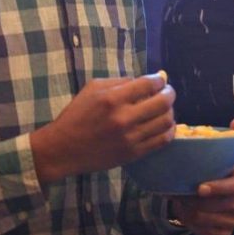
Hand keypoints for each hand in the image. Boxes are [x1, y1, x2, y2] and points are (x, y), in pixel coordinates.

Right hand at [30, 72, 174, 183]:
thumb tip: (145, 81)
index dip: (159, 80)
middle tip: (168, 92)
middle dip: (170, 94)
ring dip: (170, 112)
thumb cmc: (76, 115)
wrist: (63, 149)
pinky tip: (164, 125)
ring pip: (165, 122)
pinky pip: (162, 141)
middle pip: (162, 102)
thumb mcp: (92, 89)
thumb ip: (119, 82)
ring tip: (166, 109)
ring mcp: (130, 138)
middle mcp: (123, 118)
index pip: (148, 84)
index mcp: (112, 99)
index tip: (160, 81)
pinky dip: (168, 130)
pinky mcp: (133, 154)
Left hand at [171, 114, 233, 234]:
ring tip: (181, 201)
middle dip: (194, 200)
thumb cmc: (212, 171)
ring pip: (207, 219)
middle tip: (179, 193)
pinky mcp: (225, 234)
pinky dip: (192, 225)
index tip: (200, 187)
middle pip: (217, 205)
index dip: (220, 188)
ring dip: (189, 211)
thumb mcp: (221, 151)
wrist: (205, 199)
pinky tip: (187, 215)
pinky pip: (206, 233)